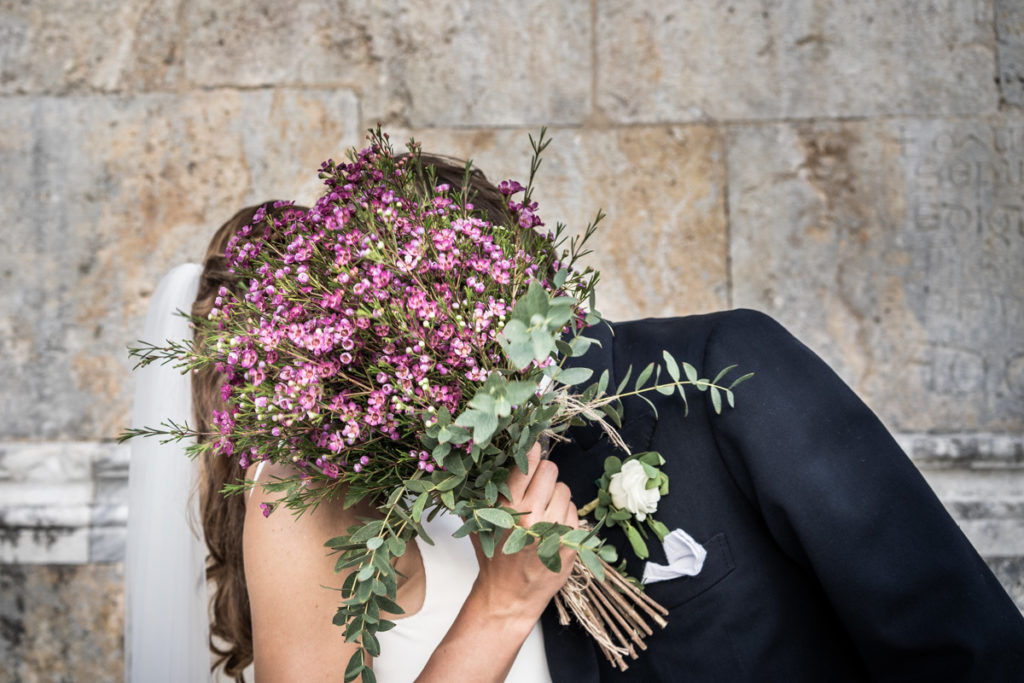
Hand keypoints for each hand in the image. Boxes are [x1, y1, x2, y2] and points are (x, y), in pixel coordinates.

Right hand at [468, 443, 577, 622]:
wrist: (508, 596)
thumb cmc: (494, 556)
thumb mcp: (481, 522)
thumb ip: (485, 491)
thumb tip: (492, 456)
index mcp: (504, 508)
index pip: (526, 465)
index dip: (531, 451)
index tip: (533, 444)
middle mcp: (529, 516)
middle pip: (550, 471)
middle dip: (545, 474)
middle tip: (538, 486)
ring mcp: (551, 530)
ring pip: (564, 490)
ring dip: (556, 496)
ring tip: (544, 511)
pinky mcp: (568, 543)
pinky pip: (574, 512)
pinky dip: (565, 515)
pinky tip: (553, 528)